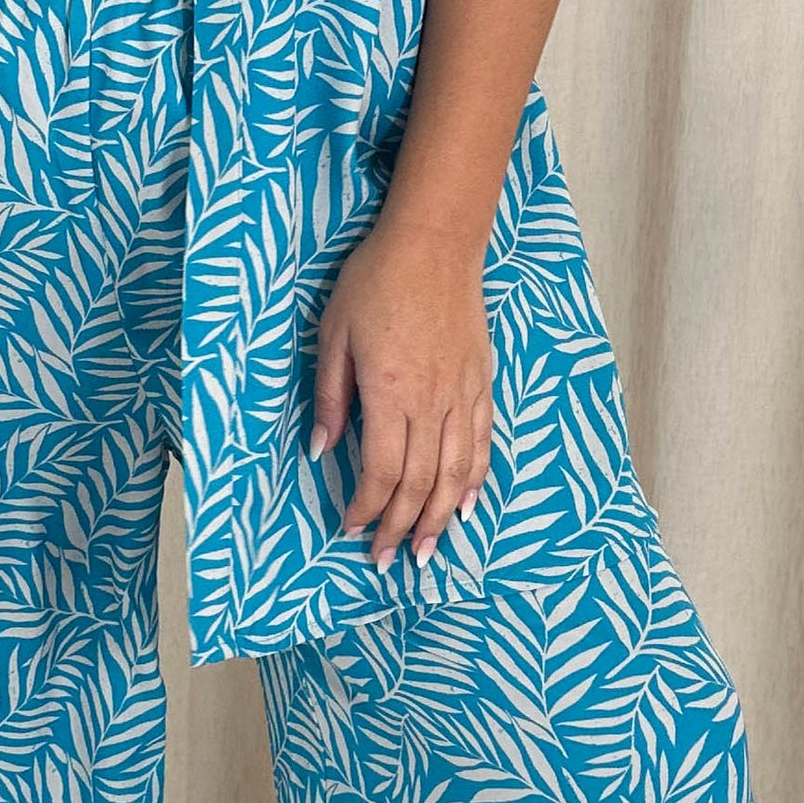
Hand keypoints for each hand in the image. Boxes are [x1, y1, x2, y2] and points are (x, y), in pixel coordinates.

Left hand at [309, 209, 491, 571]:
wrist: (435, 242)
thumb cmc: (376, 281)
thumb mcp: (334, 334)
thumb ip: (330, 396)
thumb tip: (322, 450)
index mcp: (390, 394)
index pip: (382, 472)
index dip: (367, 508)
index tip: (350, 529)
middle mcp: (432, 402)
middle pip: (421, 484)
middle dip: (402, 528)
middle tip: (386, 560)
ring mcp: (462, 394)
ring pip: (456, 473)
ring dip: (442, 518)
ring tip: (428, 550)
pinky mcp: (481, 381)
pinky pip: (482, 442)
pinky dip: (475, 479)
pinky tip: (467, 503)